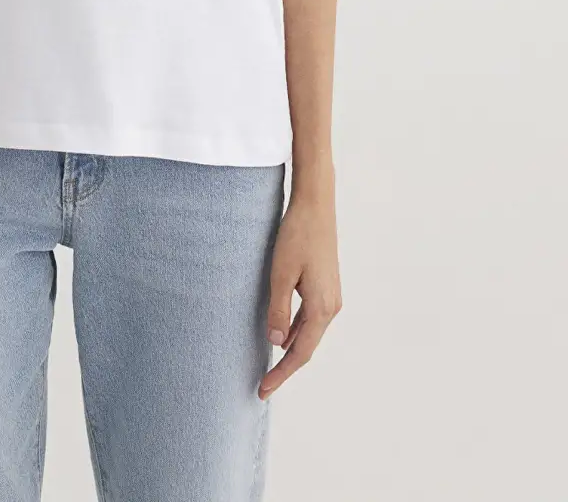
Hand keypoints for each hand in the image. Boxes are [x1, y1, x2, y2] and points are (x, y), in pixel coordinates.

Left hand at [258, 182, 342, 399]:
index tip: (263, 389)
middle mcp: (331, 307)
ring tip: (269, 365)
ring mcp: (331, 296)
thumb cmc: (296, 235)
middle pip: (306, 347)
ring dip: (290, 349)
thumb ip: (278, 310)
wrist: (316, 205)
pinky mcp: (327, 286)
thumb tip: (275, 343)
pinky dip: (295, 331)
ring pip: (309, 333)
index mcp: (321, 308)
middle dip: (285, 366)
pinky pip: (310, 318)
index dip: (281, 373)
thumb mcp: (281, 273)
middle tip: (263, 385)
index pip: (299, 353)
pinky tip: (281, 334)